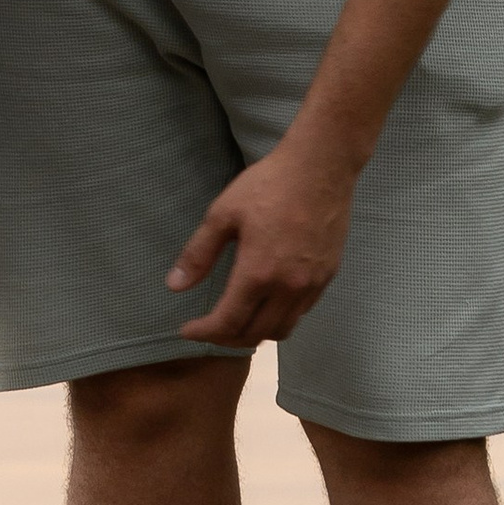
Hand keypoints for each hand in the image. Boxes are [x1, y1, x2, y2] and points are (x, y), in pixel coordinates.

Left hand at [167, 128, 360, 348]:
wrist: (322, 166)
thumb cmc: (268, 184)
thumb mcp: (223, 213)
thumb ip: (198, 254)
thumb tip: (174, 287)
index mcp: (258, 273)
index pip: (228, 322)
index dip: (204, 333)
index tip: (187, 330)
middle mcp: (288, 287)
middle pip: (255, 335)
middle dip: (226, 338)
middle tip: (208, 328)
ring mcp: (312, 284)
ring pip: (282, 330)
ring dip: (256, 333)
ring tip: (237, 321)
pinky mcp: (329, 276)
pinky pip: (301, 312)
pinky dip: (280, 318)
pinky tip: (267, 302)